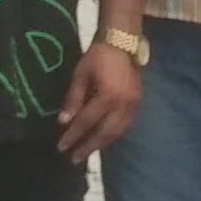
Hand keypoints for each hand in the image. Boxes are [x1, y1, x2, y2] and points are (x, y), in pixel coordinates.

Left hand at [56, 37, 142, 160]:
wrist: (122, 42)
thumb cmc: (98, 56)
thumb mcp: (80, 74)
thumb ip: (73, 99)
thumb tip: (63, 122)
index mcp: (108, 96)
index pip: (87, 122)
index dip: (73, 135)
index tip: (61, 147)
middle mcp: (123, 104)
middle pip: (104, 133)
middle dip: (88, 147)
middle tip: (74, 159)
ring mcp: (134, 104)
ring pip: (117, 132)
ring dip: (102, 144)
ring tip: (88, 151)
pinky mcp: (138, 102)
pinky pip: (126, 125)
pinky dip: (113, 135)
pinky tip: (104, 139)